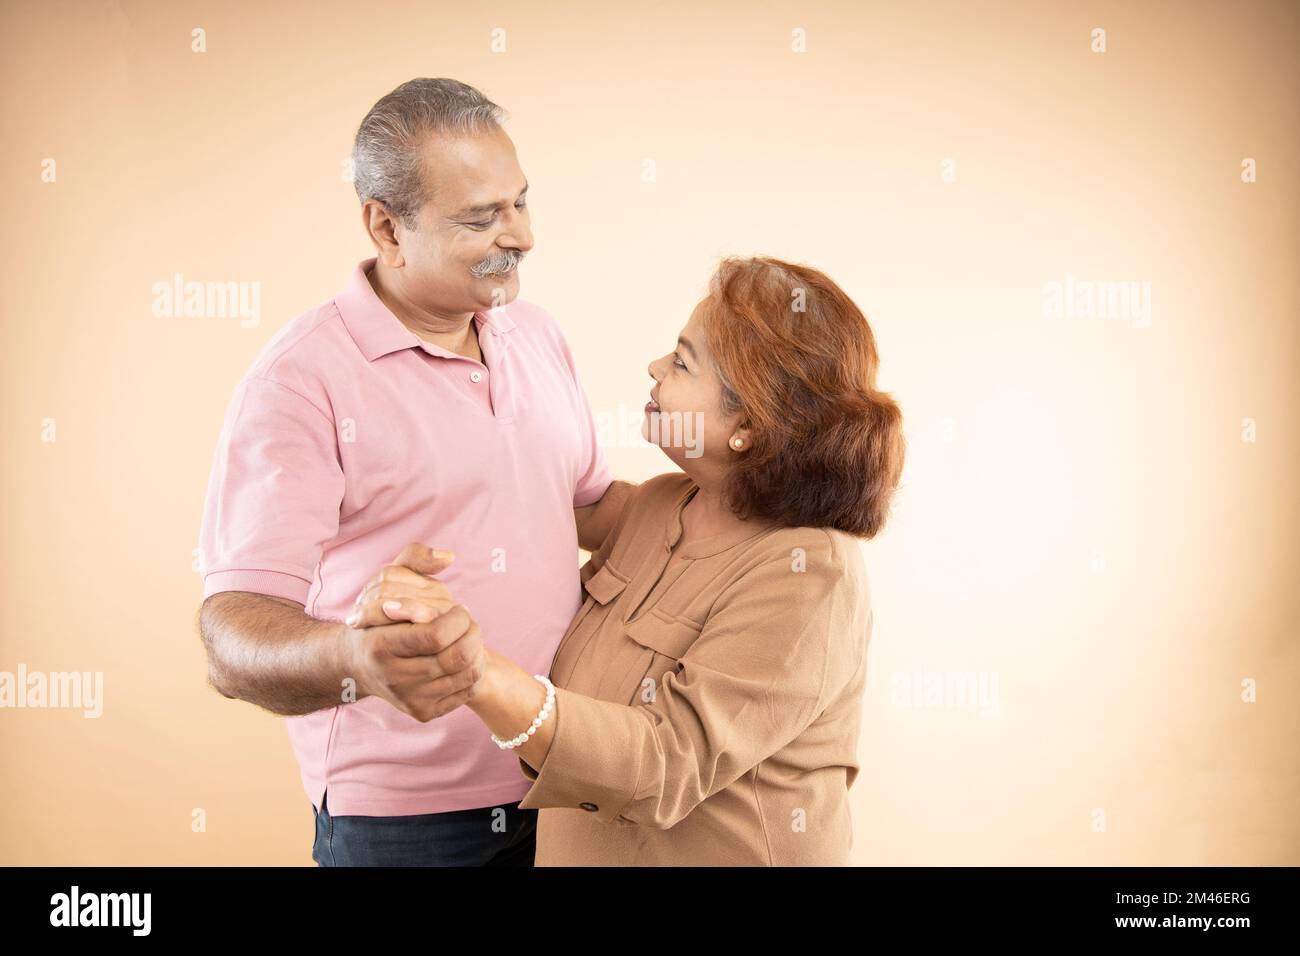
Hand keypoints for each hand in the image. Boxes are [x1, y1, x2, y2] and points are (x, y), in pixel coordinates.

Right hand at [344, 543, 483, 721]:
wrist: (358, 666)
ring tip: (469, 637)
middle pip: (456, 657)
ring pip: (466, 675)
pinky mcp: (422, 712)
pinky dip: (474, 671)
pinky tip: (465, 657)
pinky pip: (465, 692)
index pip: (436, 635)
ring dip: (478, 651)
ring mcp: (408, 699)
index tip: (459, 609)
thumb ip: (415, 559)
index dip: (458, 620)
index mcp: (380, 645)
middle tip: (469, 623)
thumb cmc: (379, 617)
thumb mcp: (388, 579)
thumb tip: (449, 556)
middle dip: (473, 634)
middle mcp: (392, 677)